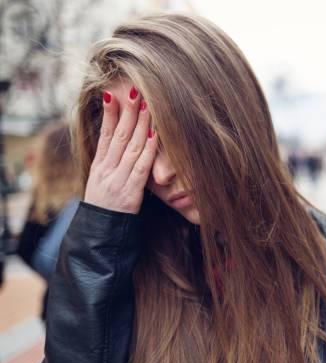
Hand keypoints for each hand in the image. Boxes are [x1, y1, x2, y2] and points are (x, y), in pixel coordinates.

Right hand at [84, 87, 157, 213]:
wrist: (99, 235)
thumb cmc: (104, 207)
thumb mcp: (100, 182)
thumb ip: (108, 163)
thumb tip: (114, 141)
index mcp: (99, 166)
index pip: (104, 134)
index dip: (108, 114)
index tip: (112, 93)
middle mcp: (106, 170)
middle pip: (118, 135)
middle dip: (127, 112)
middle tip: (134, 90)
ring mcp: (118, 180)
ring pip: (130, 147)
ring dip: (140, 124)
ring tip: (146, 104)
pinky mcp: (130, 191)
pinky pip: (141, 167)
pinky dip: (148, 149)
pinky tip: (154, 134)